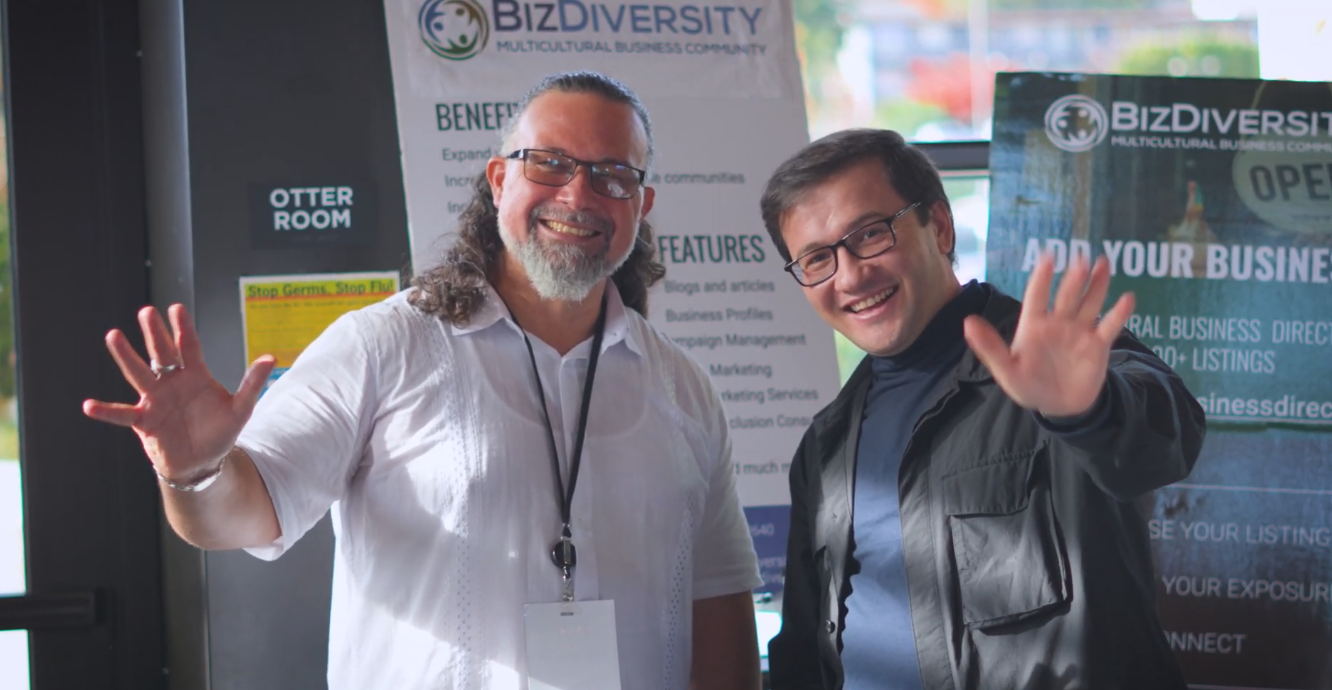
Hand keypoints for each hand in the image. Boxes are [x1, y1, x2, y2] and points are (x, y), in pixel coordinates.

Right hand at [83, 304, 275, 482]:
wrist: (203, 462)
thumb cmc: (220, 432)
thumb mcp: (241, 408)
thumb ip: (252, 383)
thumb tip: (270, 358)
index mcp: (195, 376)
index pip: (188, 346)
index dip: (182, 328)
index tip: (176, 307)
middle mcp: (172, 383)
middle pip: (161, 353)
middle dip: (154, 333)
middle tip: (146, 311)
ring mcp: (155, 400)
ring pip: (139, 374)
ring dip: (126, 356)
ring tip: (114, 336)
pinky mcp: (144, 421)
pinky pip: (122, 415)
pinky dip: (106, 411)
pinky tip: (89, 405)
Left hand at [963, 253, 1133, 417]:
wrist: (1059, 407)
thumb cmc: (1028, 385)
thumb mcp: (1005, 369)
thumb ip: (988, 346)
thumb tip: (967, 322)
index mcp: (1034, 325)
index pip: (1037, 296)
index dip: (1042, 277)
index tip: (1048, 256)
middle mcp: (1058, 323)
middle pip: (1067, 295)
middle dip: (1074, 277)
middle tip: (1082, 256)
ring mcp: (1079, 332)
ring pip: (1090, 304)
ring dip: (1097, 285)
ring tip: (1103, 264)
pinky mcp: (1097, 346)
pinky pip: (1110, 327)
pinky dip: (1119, 314)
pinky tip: (1128, 299)